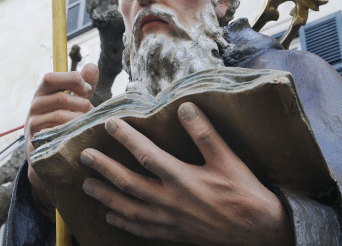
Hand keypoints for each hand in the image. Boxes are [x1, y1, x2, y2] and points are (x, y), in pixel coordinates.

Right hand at [26, 63, 98, 203]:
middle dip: (82, 103)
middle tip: (92, 110)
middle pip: (60, 98)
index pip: (50, 78)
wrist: (49, 151)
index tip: (87, 89)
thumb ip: (83, 84)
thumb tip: (92, 66)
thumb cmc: (65, 119)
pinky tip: (80, 134)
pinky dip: (71, 133)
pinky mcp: (36, 142)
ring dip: (80, 119)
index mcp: (42, 92)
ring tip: (89, 123)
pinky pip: (55, 135)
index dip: (71, 79)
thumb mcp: (75, 100)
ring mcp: (33, 124)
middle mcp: (35, 106)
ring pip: (60, 117)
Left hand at [80, 102, 292, 245]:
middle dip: (104, 168)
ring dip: (105, 196)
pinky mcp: (172, 234)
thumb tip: (185, 107)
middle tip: (84, 156)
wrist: (257, 234)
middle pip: (128, 183)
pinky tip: (111, 216)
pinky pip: (140, 229)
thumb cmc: (244, 193)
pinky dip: (123, 222)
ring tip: (87, 186)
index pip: (146, 155)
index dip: (126, 137)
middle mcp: (169, 201)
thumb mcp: (229, 160)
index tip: (109, 123)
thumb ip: (205, 134)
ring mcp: (168, 221)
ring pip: (128, 208)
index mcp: (182, 179)